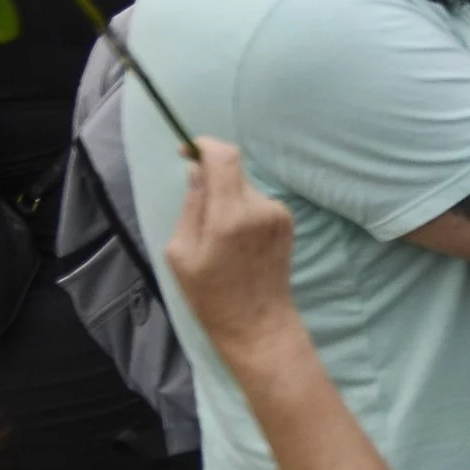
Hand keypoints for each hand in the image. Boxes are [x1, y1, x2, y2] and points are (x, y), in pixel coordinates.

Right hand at [163, 139, 299, 357]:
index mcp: (231, 217)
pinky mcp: (287, 221)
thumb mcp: (182, 253)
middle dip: (212, 179)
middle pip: (233, 170)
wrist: (258, 323)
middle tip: (196, 209)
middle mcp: (261, 208)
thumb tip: (197, 170)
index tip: (186, 151)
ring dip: (227, 198)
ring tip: (217, 237)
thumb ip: (191, 206)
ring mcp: (279, 214)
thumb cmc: (211, 295)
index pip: (225, 157)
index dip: (204, 146)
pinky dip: (242, 210)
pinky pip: (257, 202)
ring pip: (244, 187)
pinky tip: (236, 242)